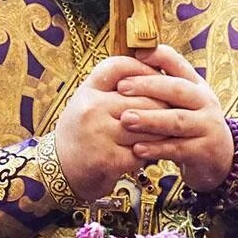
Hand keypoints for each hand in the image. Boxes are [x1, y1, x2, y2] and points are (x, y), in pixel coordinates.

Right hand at [55, 56, 164, 201]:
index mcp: (87, 91)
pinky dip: (152, 153)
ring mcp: (100, 134)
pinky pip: (144, 151)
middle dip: (164, 106)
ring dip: (162, 132)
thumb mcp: (87, 103)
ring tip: (169, 133)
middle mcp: (91, 109)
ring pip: (148, 126)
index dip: (144, 68)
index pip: (119, 67)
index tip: (161, 76)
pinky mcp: (110, 159)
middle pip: (143, 99)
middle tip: (178, 111)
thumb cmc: (80, 134)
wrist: (59, 170)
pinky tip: (153, 153)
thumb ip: (112, 89)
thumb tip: (153, 73)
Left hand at [117, 44, 233, 192]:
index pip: (179, 64)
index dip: (159, 57)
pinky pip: (178, 148)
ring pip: (177, 120)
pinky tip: (137, 149)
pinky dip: (157, 148)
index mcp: (196, 85)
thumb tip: (132, 59)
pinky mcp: (205, 150)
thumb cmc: (191, 124)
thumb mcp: (183, 101)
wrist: (219, 156)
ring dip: (150, 119)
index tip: (136, 55)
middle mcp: (205, 102)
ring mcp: (208, 126)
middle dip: (148, 87)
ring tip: (126, 119)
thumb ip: (163, 83)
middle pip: (177, 90)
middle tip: (121, 87)